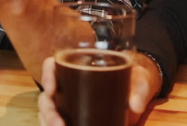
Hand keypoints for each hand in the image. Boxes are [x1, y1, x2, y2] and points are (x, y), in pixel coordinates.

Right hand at [37, 56, 154, 125]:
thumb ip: (139, 91)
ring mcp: (70, 106)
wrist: (138, 95)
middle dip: (48, 112)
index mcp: (78, 68)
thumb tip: (135, 106)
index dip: (47, 75)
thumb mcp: (139, 81)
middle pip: (47, 96)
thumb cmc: (135, 81)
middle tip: (59, 124)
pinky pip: (57, 124)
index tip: (52, 90)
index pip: (52, 66)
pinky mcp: (75, 120)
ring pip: (47, 114)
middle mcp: (69, 86)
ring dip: (48, 123)